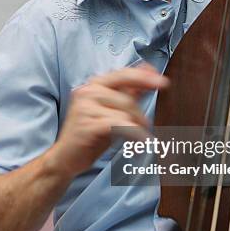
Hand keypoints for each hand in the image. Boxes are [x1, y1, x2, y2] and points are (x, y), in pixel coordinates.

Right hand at [52, 64, 168, 176]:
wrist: (66, 158)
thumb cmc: (90, 134)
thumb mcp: (112, 111)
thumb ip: (129, 92)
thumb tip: (149, 72)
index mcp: (94, 85)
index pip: (123, 75)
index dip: (144, 77)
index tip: (163, 82)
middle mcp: (87, 91)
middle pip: (126, 98)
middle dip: (140, 115)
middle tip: (147, 127)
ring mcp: (85, 107)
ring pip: (124, 113)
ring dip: (136, 128)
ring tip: (138, 139)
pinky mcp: (86, 124)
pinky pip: (119, 126)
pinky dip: (133, 135)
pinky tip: (138, 143)